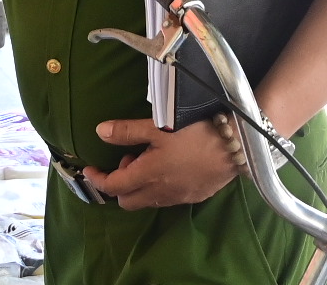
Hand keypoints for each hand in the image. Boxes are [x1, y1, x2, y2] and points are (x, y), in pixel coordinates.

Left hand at [83, 118, 242, 209]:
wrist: (236, 144)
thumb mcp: (158, 126)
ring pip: (148, 200)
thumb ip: (127, 131)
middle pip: (127, 201)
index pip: (113, 186)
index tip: (89, 168)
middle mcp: (160, 193)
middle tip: (129, 157)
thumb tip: (99, 132)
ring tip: (150, 157)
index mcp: (148, 176)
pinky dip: (158, 186)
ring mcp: (179, 197)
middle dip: (120, 184)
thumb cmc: (194, 131)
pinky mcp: (194, 196)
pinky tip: (170, 166)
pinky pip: (167, 198)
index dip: (97, 178)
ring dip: (140, 185)